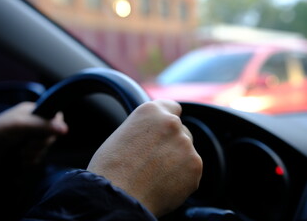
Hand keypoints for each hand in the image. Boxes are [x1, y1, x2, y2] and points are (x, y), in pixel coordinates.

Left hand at [0, 102, 67, 164]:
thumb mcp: (20, 124)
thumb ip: (43, 125)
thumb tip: (66, 129)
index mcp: (33, 112)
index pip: (55, 118)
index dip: (54, 127)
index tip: (46, 134)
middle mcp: (33, 125)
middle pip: (51, 136)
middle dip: (40, 144)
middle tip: (27, 145)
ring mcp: (29, 140)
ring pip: (44, 150)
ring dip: (33, 155)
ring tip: (20, 154)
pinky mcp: (25, 154)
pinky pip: (37, 159)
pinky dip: (29, 162)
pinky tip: (19, 161)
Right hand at [87, 99, 202, 216]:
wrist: (118, 198)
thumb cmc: (111, 169)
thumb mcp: (123, 136)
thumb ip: (144, 129)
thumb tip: (154, 136)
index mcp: (152, 112)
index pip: (173, 107)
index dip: (169, 120)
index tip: (166, 130)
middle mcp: (172, 123)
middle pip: (181, 132)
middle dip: (173, 144)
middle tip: (155, 161)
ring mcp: (186, 144)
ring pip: (187, 152)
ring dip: (178, 161)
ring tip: (155, 176)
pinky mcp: (195, 166)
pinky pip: (191, 171)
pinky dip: (182, 178)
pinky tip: (163, 185)